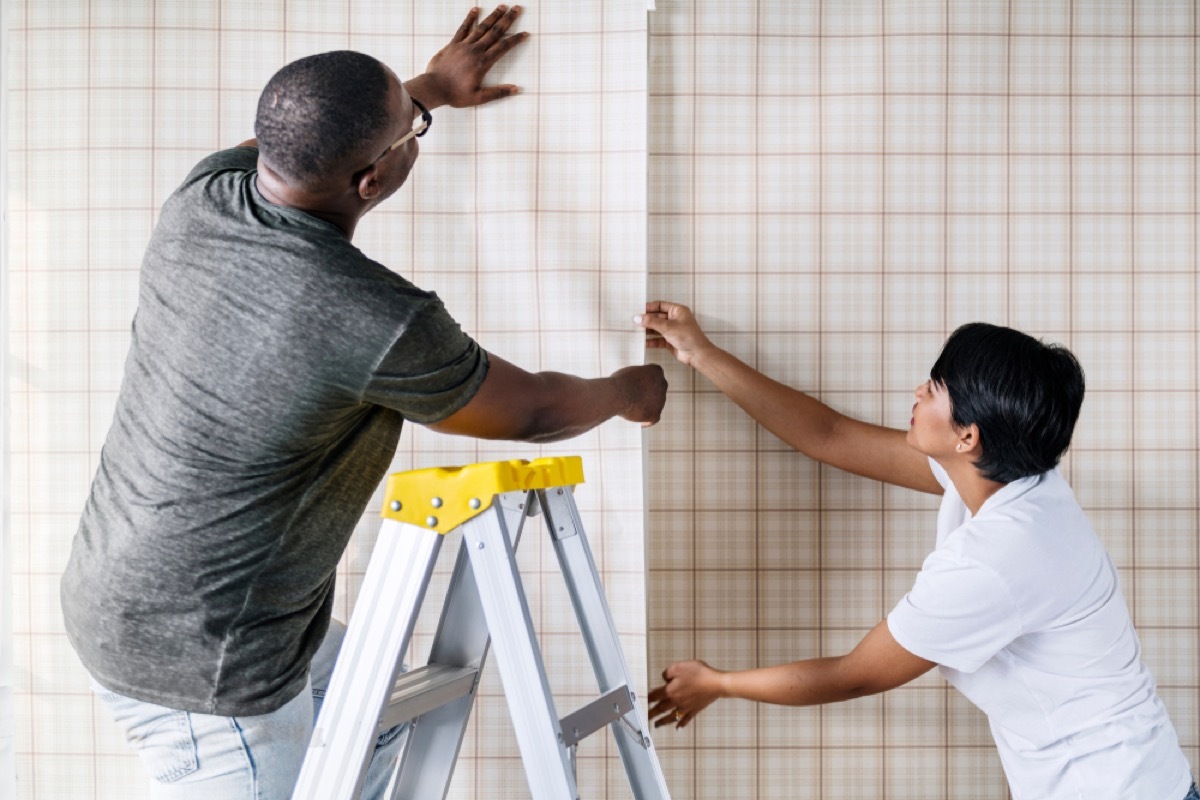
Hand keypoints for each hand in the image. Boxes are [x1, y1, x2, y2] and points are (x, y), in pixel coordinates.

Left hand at [413, 5, 528, 108]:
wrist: (433, 88)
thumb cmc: (455, 94)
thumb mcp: (479, 97)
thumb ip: (498, 92)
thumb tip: (516, 89)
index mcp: (483, 63)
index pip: (503, 47)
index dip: (515, 40)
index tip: (525, 33)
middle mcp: (475, 50)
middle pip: (495, 32)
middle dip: (507, 20)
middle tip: (517, 9)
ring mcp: (463, 45)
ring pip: (481, 27)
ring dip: (493, 16)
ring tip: (502, 6)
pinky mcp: (453, 44)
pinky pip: (463, 28)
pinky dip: (470, 18)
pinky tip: (475, 10)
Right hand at [611, 364, 667, 426]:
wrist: (618, 394)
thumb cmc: (618, 382)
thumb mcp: (626, 375)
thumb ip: (635, 380)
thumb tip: (633, 388)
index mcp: (657, 370)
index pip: (654, 377)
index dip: (646, 383)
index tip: (637, 386)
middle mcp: (663, 384)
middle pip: (656, 391)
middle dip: (648, 395)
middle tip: (636, 399)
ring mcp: (661, 400)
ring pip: (655, 405)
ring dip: (646, 408)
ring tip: (631, 410)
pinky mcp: (656, 413)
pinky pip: (654, 419)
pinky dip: (648, 421)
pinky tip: (640, 424)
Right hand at [635, 301, 716, 367]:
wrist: (697, 354)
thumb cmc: (687, 336)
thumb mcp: (667, 326)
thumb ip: (651, 322)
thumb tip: (637, 317)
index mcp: (677, 311)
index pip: (660, 305)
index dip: (649, 307)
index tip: (638, 310)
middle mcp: (675, 319)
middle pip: (657, 317)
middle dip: (647, 320)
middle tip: (634, 322)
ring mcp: (673, 331)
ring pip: (657, 328)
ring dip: (648, 330)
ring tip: (636, 332)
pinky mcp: (670, 341)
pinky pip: (658, 339)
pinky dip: (652, 341)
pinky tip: (643, 343)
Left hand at [647, 660, 723, 728]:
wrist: (716, 683)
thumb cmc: (699, 674)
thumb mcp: (679, 667)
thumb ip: (668, 673)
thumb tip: (664, 678)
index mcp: (670, 691)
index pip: (655, 696)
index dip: (647, 699)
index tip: (642, 703)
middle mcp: (676, 701)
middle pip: (661, 708)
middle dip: (652, 713)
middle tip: (645, 718)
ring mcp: (686, 707)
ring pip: (671, 716)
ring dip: (663, 721)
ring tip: (657, 725)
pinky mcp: (695, 709)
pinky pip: (686, 719)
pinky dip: (681, 724)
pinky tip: (678, 727)